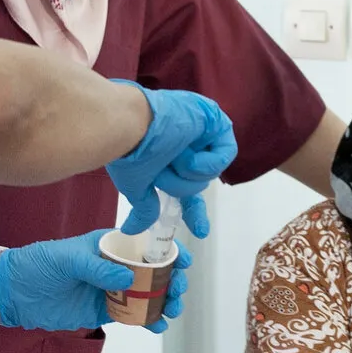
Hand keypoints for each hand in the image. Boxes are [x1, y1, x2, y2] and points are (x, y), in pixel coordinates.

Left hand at [0, 231, 190, 332]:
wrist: (14, 293)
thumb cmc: (37, 264)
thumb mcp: (66, 258)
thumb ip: (97, 267)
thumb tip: (128, 277)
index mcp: (109, 244)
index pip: (146, 244)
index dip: (168, 250)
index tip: (183, 261)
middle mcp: (116, 265)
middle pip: (155, 271)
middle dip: (173, 279)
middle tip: (177, 289)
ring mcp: (113, 289)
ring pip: (149, 294)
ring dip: (166, 301)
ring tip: (172, 308)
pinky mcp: (106, 311)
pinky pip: (134, 315)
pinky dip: (148, 321)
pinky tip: (158, 326)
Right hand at [103, 82, 236, 236]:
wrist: (128, 127)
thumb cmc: (127, 151)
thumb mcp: (136, 187)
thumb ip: (144, 207)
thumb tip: (131, 229)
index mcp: (170, 159)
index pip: (188, 189)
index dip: (194, 211)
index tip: (200, 231)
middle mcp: (187, 145)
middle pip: (199, 183)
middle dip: (179, 185)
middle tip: (160, 171)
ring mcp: (202, 132)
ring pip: (210, 172)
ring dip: (187, 173)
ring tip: (170, 156)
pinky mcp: (216, 121)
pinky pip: (224, 155)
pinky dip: (204, 162)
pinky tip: (186, 152)